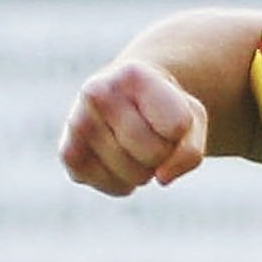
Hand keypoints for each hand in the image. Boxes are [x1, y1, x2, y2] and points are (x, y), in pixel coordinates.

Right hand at [59, 59, 210, 196]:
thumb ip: (190, 151)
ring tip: (131, 144)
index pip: (177, 126)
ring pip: (136, 176)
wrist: (124, 102)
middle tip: (149, 133)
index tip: (165, 113)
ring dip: (143, 171)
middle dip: (162, 153)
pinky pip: (114, 187)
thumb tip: (161, 178)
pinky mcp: (69, 154)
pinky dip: (124, 184)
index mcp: (133, 75)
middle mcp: (96, 92)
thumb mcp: (192, 119)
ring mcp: (77, 123)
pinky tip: (116, 160)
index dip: (180, 130)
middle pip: (155, 154)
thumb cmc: (163, 109)